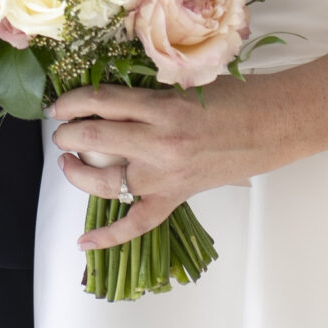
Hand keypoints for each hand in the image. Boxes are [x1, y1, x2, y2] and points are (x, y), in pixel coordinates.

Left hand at [47, 80, 288, 251]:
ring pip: (106, 181)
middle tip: (60, 132)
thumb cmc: (231, 98)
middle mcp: (159, 142)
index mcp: (161, 107)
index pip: (100, 102)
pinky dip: (109, 236)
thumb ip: (145, 94)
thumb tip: (104, 100)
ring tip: (67, 163)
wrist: (269, 126)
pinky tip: (84, 242)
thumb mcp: (182, 85)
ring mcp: (165, 175)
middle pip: (96, 138)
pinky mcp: (175, 198)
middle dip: (68, 135)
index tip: (57, 106)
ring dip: (77, 173)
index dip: (71, 103)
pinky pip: (136, 224)